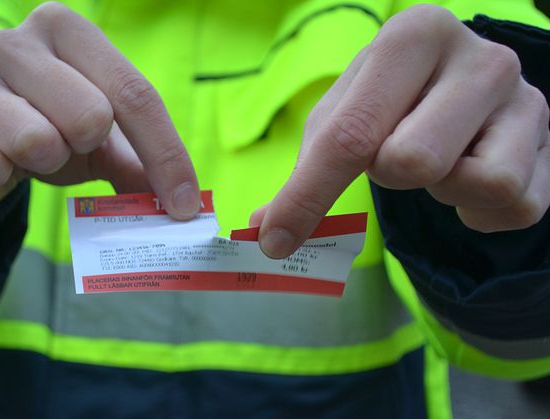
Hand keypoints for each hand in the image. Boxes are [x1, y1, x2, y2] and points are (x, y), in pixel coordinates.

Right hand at [0, 3, 199, 218]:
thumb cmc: (47, 128)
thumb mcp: (101, 137)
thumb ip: (143, 161)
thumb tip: (183, 205)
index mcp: (66, 30)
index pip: (134, 93)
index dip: (165, 155)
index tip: (183, 205)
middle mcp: (14, 41)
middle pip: (91, 117)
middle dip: (85, 147)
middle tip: (65, 143)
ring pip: (40, 142)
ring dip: (45, 163)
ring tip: (30, 151)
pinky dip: (1, 178)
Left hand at [253, 5, 549, 258]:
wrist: (458, 85)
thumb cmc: (388, 101)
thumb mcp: (340, 117)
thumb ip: (305, 171)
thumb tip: (264, 231)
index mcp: (414, 34)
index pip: (352, 133)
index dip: (308, 196)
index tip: (276, 241)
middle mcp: (481, 56)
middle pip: (412, 161)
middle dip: (389, 173)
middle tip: (394, 152)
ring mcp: (527, 98)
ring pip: (477, 183)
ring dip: (441, 190)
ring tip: (436, 161)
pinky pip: (514, 207)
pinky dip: (477, 212)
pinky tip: (465, 180)